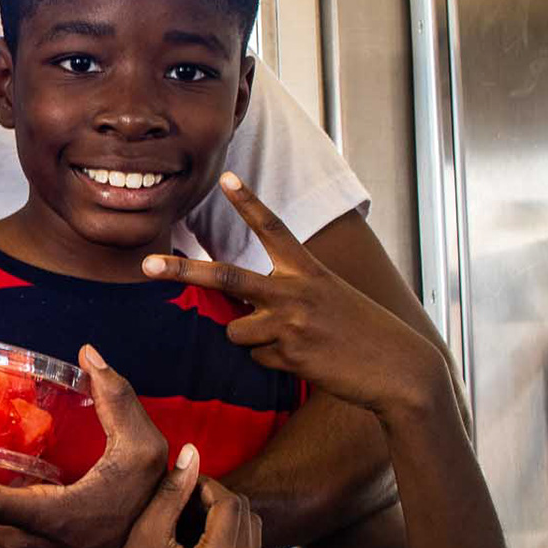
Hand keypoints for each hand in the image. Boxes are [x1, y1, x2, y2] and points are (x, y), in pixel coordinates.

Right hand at [98, 446, 269, 547]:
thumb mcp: (148, 531)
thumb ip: (174, 490)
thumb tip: (193, 452)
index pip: (231, 503)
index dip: (208, 486)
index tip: (185, 486)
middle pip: (248, 516)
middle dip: (221, 502)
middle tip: (189, 503)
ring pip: (256, 536)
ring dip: (232, 522)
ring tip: (198, 524)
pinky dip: (239, 546)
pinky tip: (209, 546)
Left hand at [141, 173, 449, 416]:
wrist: (400, 369)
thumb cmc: (363, 333)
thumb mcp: (328, 299)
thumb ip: (286, 293)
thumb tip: (238, 307)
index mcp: (308, 270)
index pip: (275, 228)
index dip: (250, 202)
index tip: (229, 177)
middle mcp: (295, 290)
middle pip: (225, 277)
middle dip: (181, 271)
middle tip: (146, 265)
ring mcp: (290, 322)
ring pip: (235, 330)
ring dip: (252, 339)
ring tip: (294, 342)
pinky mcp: (289, 353)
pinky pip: (255, 356)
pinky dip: (271, 360)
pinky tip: (305, 359)